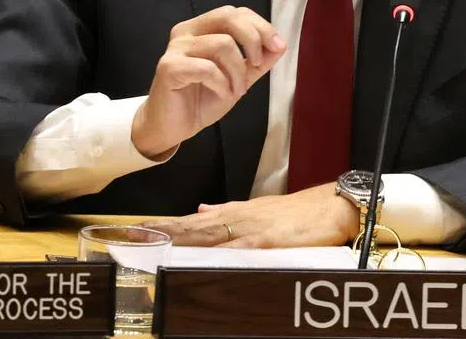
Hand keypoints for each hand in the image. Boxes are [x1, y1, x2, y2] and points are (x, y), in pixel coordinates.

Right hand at [132, 6, 286, 158]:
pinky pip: (206, 68)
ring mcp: (175, 48)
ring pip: (221, 44)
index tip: (277, 46)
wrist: (173, 127)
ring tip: (236, 90)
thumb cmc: (202, 99)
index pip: (236, 12)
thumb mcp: (239, 78)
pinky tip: (222, 94)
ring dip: (238, 71)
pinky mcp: (169, 67)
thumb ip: (258, 61)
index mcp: (202, 28)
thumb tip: (281, 44)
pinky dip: (222, 83)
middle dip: (252, 38)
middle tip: (258, 64)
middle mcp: (187, 31)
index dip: (261, 25)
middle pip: (227, 16)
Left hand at [141, 184, 359, 248]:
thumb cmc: (297, 213)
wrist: (330, 206)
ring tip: (155, 242)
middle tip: (135, 235)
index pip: (192, 220)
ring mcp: (251, 228)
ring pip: (208, 234)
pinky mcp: (267, 240)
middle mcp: (237, 217)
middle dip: (163, 231)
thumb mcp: (258, 209)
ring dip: (181, 239)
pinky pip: (238, 248)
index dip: (165, 224)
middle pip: (193, 226)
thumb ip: (227, 211)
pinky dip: (219, 252)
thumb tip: (200, 209)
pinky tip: (202, 257)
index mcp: (234, 212)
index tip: (139, 229)